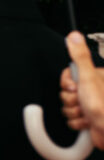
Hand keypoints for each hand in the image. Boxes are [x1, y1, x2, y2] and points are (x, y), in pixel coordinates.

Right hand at [62, 32, 103, 149]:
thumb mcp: (88, 77)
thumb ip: (80, 56)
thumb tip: (74, 37)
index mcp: (95, 77)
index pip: (68, 76)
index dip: (67, 83)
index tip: (75, 87)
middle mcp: (93, 90)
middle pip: (66, 92)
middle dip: (71, 100)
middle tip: (82, 101)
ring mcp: (90, 104)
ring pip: (68, 107)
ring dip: (75, 113)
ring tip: (87, 112)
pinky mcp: (88, 119)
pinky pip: (72, 119)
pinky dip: (78, 123)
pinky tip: (88, 121)